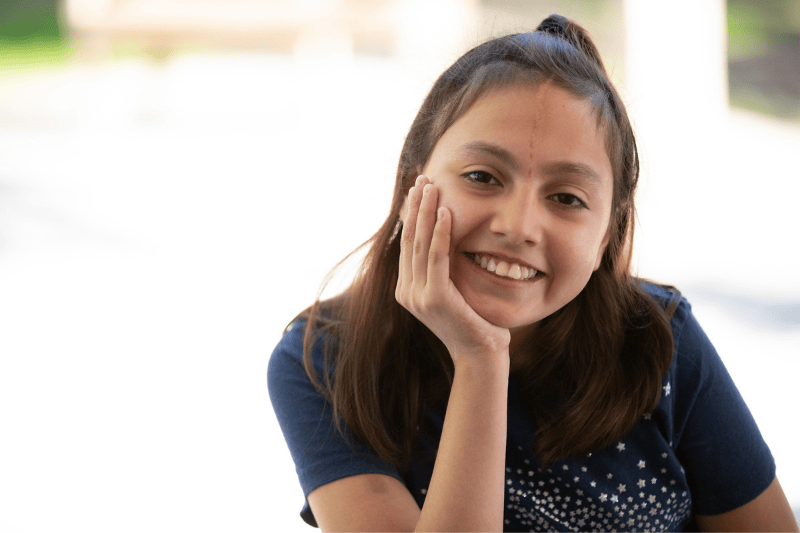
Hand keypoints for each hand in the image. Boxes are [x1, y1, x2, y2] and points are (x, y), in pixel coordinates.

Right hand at [396, 175, 510, 362]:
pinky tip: (445, 211)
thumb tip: (443, 241)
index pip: (406, 244)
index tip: (417, 190)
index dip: (411, 215)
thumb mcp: (451, 293)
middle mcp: (407, 292)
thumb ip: (441, 271)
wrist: (480, 354)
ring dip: (425, 211)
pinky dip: (440, 231)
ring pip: (419, 243)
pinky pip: (436, 257)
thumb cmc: (473, 323)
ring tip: (431, 186)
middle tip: (422, 179)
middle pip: (408, 239)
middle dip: (415, 206)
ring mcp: (417, 296)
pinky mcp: (434, 298)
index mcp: (407, 290)